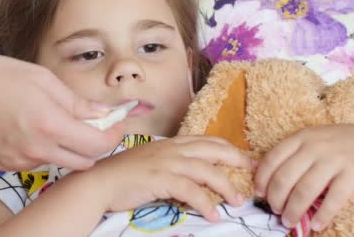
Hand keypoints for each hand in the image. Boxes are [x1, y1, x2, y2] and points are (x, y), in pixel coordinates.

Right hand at [0, 54, 125, 170]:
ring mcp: (20, 162)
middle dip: (96, 145)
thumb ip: (75, 101)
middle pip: (84, 161)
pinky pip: (37, 161)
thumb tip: (102, 114)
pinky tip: (30, 127)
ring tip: (55, 119)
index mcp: (50, 125)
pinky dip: (45, 149)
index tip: (117, 123)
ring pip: (60, 161)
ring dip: (69, 146)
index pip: (98, 145)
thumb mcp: (41, 78)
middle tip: (94, 123)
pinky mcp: (5, 165)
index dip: (114, 135)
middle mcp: (38, 151)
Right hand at [89, 135, 252, 221]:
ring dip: (227, 187)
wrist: (100, 181)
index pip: (208, 140)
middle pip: (214, 150)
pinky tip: (213, 216)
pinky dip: (206, 204)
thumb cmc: (123, 175)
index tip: (247, 159)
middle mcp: (172, 149)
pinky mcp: (161, 178)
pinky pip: (191, 191)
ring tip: (238, 202)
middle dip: (238, 161)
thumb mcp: (151, 163)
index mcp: (171, 143)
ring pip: (208, 171)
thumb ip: (171, 164)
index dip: (230, 148)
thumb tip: (191, 176)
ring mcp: (167, 162)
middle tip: (256, 175)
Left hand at [254, 125, 353, 230]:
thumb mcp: (311, 139)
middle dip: (275, 198)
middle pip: (284, 177)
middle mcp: (314, 148)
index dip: (262, 179)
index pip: (272, 159)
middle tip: (275, 210)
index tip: (259, 193)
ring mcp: (334, 161)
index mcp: (300, 138)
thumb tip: (264, 175)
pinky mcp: (352, 175)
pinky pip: (333, 199)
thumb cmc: (336, 142)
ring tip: (288, 220)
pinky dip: (322, 215)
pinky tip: (316, 225)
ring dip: (293, 209)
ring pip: (304, 190)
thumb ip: (292, 153)